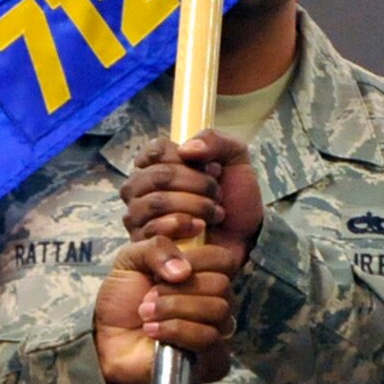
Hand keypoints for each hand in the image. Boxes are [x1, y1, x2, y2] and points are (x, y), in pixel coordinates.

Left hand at [93, 237, 242, 383]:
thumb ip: (156, 248)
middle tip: (148, 297)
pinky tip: (152, 331)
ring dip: (174, 309)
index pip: (223, 259)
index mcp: (203, 274)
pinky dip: (176, 330)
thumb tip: (184, 270)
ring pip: (217, 310)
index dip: (195, 259)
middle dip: (177, 289)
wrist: (106, 342)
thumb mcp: (131, 260)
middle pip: (220, 284)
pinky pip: (209, 338)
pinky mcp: (213, 359)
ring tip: (146, 314)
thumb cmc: (123, 302)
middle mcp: (216, 301)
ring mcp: (217, 331)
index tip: (161, 271)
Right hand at [121, 130, 264, 254]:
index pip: (156, 151)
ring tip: (215, 212)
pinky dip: (183, 225)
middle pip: (157, 176)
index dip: (188, 159)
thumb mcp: (234, 157)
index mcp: (156, 163)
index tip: (214, 168)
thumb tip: (187, 149)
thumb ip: (214, 140)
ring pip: (156, 203)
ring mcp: (138, 215)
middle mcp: (139, 187)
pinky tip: (201, 227)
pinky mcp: (143, 243)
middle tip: (218, 193)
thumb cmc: (233, 195)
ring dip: (194, 205)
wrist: (245, 235)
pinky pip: (154, 229)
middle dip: (197, 184)